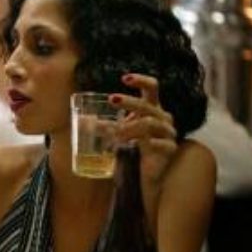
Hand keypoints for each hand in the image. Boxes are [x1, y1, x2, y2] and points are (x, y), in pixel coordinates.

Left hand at [111, 73, 177, 187]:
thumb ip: (104, 126)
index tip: (124, 78)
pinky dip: (144, 142)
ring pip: (150, 123)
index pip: (152, 88)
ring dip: (131, 126)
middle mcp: (162, 118)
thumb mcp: (117, 133)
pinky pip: (158, 143)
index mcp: (151, 109)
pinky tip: (134, 145)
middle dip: (129, 102)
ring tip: (117, 134)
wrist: (143, 173)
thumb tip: (82, 120)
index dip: (141, 81)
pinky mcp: (170, 149)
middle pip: (147, 105)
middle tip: (112, 100)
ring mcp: (168, 133)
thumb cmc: (131, 148)